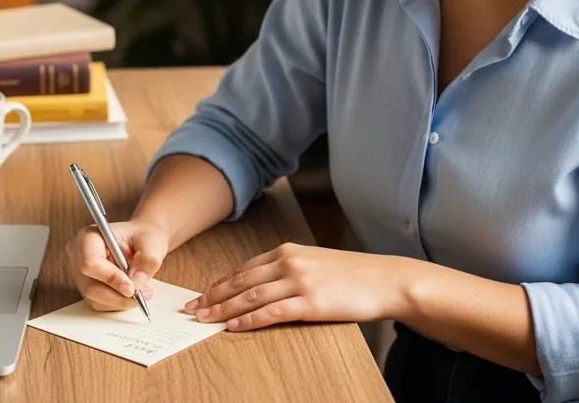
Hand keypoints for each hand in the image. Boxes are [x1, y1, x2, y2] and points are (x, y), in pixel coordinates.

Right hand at [65, 219, 169, 311]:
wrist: (140, 242)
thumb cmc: (142, 238)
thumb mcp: (152, 243)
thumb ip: (147, 260)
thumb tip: (137, 283)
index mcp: (89, 237)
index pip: (91, 263)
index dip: (111, 278)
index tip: (132, 287)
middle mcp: (78, 254)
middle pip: (90, 286)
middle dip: (118, 295)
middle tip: (141, 295)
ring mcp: (79, 272)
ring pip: (94, 298)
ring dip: (119, 301)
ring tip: (140, 292)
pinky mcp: (84, 286)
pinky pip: (97, 303)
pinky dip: (116, 303)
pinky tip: (128, 293)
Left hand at [183, 242, 404, 330]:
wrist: (386, 280)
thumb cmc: (354, 275)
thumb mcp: (316, 263)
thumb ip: (289, 269)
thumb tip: (264, 285)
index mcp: (288, 251)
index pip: (244, 269)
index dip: (220, 283)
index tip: (203, 294)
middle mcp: (289, 262)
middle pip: (241, 282)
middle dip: (213, 296)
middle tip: (192, 308)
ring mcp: (299, 282)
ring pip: (250, 297)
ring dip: (223, 309)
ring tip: (204, 319)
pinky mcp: (311, 303)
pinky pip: (271, 313)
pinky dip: (248, 321)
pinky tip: (233, 327)